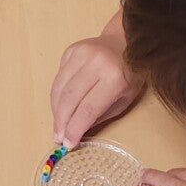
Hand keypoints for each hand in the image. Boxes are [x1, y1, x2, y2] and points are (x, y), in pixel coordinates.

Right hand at [49, 32, 143, 146]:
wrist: (126, 41)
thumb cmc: (130, 74)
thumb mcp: (123, 99)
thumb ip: (99, 116)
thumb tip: (76, 133)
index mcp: (115, 78)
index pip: (88, 109)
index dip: (75, 128)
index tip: (68, 144)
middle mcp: (96, 63)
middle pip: (70, 99)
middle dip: (61, 122)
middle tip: (58, 137)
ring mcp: (81, 54)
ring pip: (60, 88)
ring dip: (56, 110)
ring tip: (58, 125)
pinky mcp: (71, 51)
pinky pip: (58, 78)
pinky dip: (57, 95)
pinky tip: (61, 106)